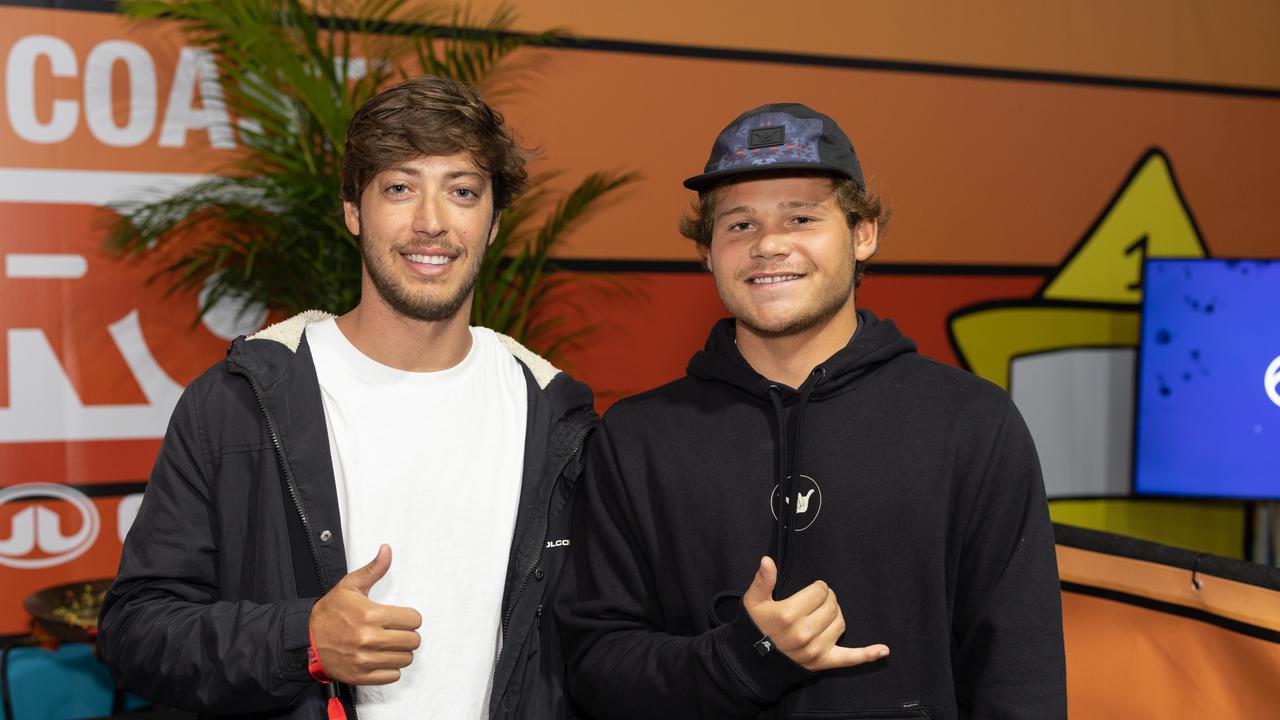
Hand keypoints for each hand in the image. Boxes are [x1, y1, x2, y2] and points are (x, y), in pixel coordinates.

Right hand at [309, 544, 421, 684]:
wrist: (306, 638)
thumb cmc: (330, 612)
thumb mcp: (350, 585)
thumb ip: (374, 569)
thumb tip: (387, 550)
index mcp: (370, 615)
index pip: (413, 620)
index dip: (410, 617)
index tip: (401, 618)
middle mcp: (369, 639)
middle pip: (412, 641)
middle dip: (408, 634)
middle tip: (396, 631)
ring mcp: (365, 660)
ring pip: (405, 659)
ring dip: (401, 652)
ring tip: (389, 644)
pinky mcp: (361, 676)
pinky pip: (392, 676)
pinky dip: (390, 668)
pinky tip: (381, 657)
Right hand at [742, 556, 888, 670]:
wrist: (754, 661)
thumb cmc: (755, 627)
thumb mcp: (753, 601)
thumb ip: (762, 580)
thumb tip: (767, 560)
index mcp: (788, 615)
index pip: (819, 591)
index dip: (817, 588)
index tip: (810, 592)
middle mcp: (803, 633)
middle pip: (832, 605)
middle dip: (826, 599)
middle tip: (815, 602)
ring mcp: (815, 650)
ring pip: (840, 623)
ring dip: (835, 616)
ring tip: (821, 616)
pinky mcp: (823, 662)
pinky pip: (850, 658)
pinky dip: (867, 654)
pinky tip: (883, 650)